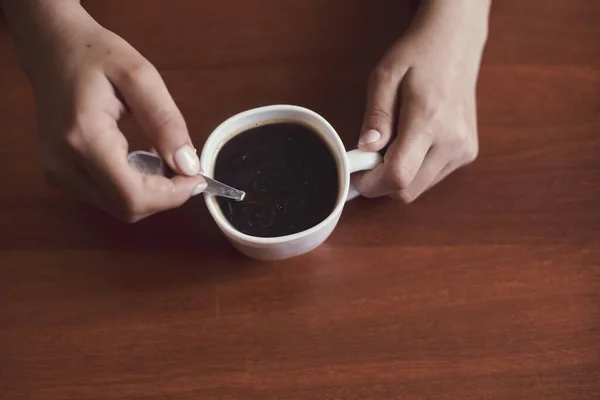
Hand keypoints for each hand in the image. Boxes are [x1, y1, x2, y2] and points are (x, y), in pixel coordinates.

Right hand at [3, 0, 205, 221]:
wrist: (51, 47)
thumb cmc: (95, 54)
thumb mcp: (140, 76)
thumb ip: (166, 122)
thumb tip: (188, 166)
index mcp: (84, 138)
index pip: (133, 196)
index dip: (172, 196)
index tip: (197, 176)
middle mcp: (64, 165)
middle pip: (127, 208)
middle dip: (165, 196)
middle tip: (185, 168)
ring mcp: (57, 174)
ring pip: (118, 208)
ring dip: (150, 192)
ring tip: (161, 158)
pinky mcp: (58, 176)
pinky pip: (106, 197)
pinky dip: (132, 188)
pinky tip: (139, 160)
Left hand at [353, 0, 489, 201]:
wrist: (456, 43)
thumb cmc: (417, 56)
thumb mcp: (385, 76)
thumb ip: (375, 116)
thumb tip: (366, 149)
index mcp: (428, 119)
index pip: (398, 175)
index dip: (371, 183)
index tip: (356, 173)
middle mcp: (452, 140)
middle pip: (408, 190)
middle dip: (381, 183)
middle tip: (369, 160)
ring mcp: (463, 149)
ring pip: (419, 188)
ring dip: (398, 177)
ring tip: (393, 143)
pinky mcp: (468, 153)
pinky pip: (432, 178)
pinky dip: (415, 170)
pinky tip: (412, 143)